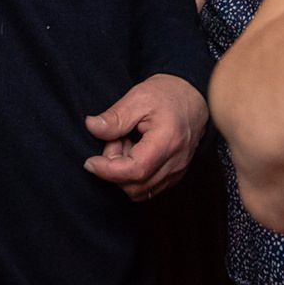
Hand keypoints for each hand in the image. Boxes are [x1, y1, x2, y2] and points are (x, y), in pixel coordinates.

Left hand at [82, 73, 208, 200]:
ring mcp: (178, 171)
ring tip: (124, 144)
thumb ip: (115, 117)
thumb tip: (92, 127)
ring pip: (141, 190)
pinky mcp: (176, 174)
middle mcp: (176, 162)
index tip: (90, 162)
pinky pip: (150, 186)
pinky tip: (133, 152)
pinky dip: (135, 175)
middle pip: (136, 185)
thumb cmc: (168, 94)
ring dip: (124, 173)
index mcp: (167, 141)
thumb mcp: (138, 97)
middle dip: (115, 169)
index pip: (135, 170)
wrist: (193, 96)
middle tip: (112, 140)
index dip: (108, 171)